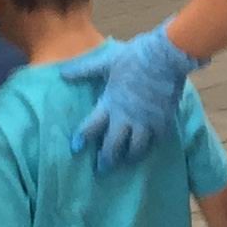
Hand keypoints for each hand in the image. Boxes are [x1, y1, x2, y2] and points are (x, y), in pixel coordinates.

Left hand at [61, 24, 198, 170]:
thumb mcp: (106, 62)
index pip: (91, 128)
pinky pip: (157, 140)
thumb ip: (84, 70)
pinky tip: (149, 148)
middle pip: (113, 146)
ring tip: (126, 163)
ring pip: (136, 149)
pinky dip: (152, 146)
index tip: (76, 148)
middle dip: (106, 160)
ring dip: (129, 158)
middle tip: (101, 170)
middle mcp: (126, 118)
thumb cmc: (133, 57)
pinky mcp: (164, 121)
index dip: (82, 139)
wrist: (165, 56)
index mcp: (110, 104)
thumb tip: (62, 74)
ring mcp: (146, 122)